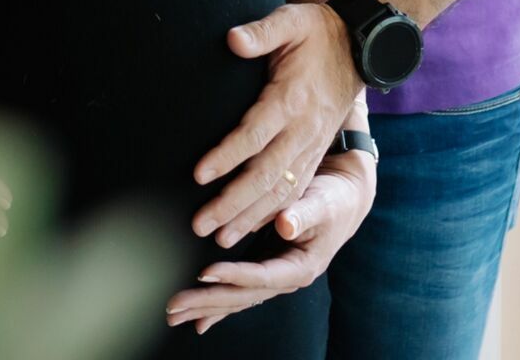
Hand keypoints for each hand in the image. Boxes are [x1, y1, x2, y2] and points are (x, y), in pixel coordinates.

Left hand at [166, 147, 375, 333]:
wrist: (344, 200)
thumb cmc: (334, 199)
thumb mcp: (323, 203)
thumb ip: (303, 214)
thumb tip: (284, 224)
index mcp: (301, 267)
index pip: (262, 276)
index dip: (233, 275)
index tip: (205, 273)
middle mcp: (286, 278)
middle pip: (242, 295)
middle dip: (207, 301)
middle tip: (174, 305)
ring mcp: (275, 277)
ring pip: (236, 297)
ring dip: (205, 307)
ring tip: (175, 314)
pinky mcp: (266, 270)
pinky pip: (239, 292)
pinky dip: (218, 305)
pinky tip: (199, 320)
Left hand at [189, 3, 363, 245]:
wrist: (359, 47)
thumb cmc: (315, 32)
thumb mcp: (291, 21)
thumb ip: (261, 32)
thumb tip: (232, 39)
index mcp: (291, 99)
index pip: (254, 134)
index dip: (226, 156)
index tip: (198, 176)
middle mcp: (303, 130)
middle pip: (265, 174)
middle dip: (232, 203)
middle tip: (200, 225)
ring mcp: (312, 145)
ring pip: (281, 191)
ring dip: (250, 217)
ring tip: (220, 239)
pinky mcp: (316, 152)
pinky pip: (294, 190)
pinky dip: (273, 213)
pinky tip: (251, 230)